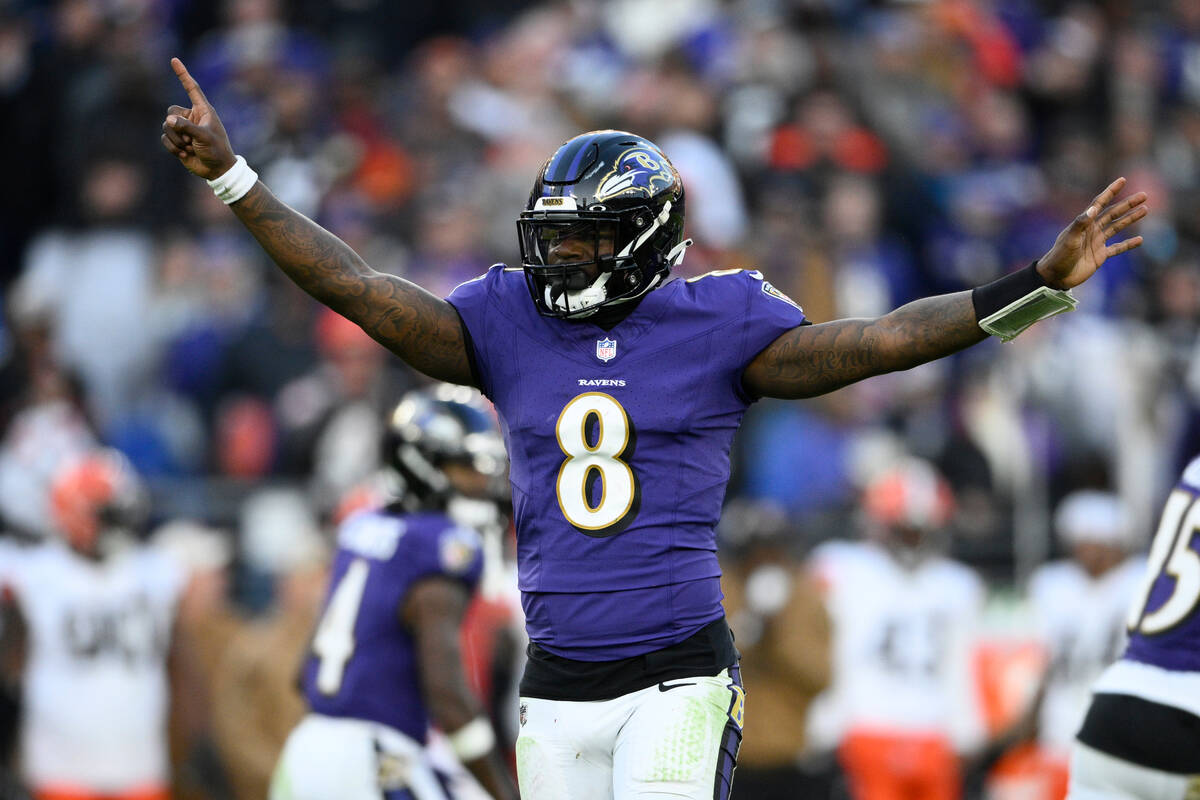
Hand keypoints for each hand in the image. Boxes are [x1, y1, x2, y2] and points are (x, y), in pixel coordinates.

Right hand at [161, 57, 236, 179]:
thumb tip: (167, 120)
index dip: (183, 74)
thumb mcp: (204, 137)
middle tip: (191, 140)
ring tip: (191, 148)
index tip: (174, 60)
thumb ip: (186, 127)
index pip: (191, 88)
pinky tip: (185, 154)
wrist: (217, 170)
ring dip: (177, 140)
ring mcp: (184, 128)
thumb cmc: (217, 151)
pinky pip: (165, 139)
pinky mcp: (178, 140)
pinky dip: (173, 148)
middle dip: (177, 127)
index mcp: (203, 111)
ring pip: (166, 127)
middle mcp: (192, 117)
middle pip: (170, 111)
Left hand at [1035, 177, 1147, 288]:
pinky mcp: (1100, 256)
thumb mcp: (1070, 239)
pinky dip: (1128, 244)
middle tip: (1144, 195)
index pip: (1099, 203)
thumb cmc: (1060, 256)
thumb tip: (1094, 208)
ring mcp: (1096, 243)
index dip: (1110, 192)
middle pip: (1113, 213)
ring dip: (1130, 219)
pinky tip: (1139, 240)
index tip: (1122, 180)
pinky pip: (1117, 248)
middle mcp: (1092, 230)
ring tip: (1144, 210)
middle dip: (1127, 204)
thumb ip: (1081, 223)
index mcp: (1084, 223)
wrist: (1056, 276)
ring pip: (1117, 227)